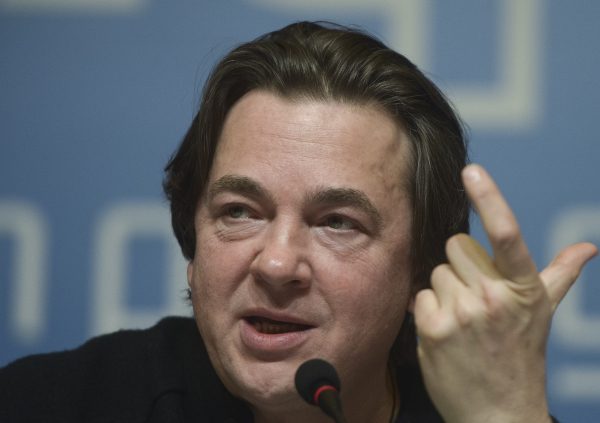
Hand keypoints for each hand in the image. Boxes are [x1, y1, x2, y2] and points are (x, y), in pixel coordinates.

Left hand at [413, 164, 597, 422]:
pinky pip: (420, 294)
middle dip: (462, 266)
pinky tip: (446, 332)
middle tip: (476, 296)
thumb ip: (561, 274)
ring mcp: (463, 314)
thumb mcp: (543, 313)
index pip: (507, 235)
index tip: (472, 171)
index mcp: (524, 288)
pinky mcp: (433, 329)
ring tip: (463, 319)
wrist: (500, 412)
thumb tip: (589, 247)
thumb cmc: (521, 356)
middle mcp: (495, 298)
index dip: (490, 199)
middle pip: (456, 246)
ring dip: (445, 290)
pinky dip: (428, 310)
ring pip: (436, 271)